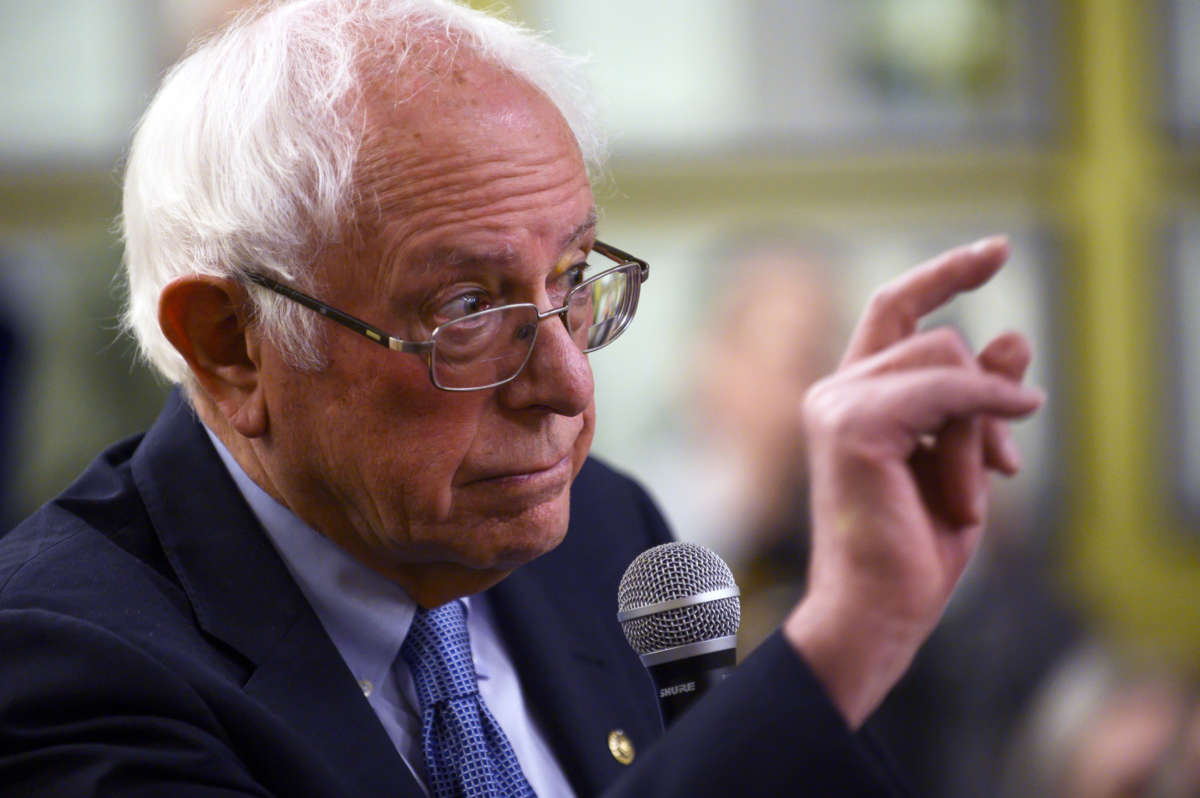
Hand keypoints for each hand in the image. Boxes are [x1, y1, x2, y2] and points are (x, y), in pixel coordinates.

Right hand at [782, 236, 1043, 727]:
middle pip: (939, 338)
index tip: (998, 250)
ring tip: (967, 497)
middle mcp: (835, 391)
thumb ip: (978, 399)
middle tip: (1000, 470)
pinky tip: (1001, 460)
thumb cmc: (912, 544)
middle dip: (984, 399)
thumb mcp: (963, 458)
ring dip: (979, 430)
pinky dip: (985, 413)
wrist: (878, 608)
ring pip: (947, 359)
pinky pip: (947, 390)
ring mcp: (837, 404)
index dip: (946, 274)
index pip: (895, 309)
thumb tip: (1014, 337)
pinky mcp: (853, 425)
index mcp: (853, 396)